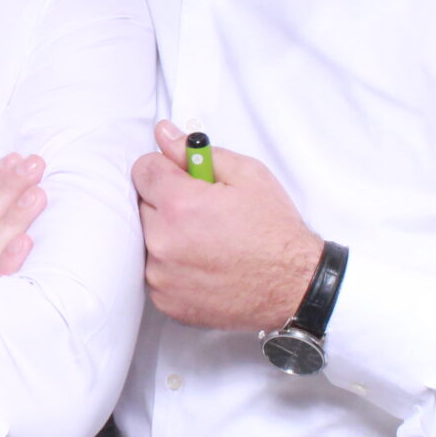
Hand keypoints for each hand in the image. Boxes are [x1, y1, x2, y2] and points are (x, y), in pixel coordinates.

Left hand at [132, 121, 322, 330]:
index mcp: (179, 205)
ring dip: (167, 235)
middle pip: (141, 205)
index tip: (184, 180)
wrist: (294, 287)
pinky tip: (203, 264)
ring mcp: (161, 276)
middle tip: (202, 213)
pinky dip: (171, 266)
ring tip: (205, 241)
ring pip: (146, 240)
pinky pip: (154, 271)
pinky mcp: (164, 301)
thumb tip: (164, 134)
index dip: (166, 170)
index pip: (142, 170)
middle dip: (166, 203)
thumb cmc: (275, 231)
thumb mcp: (247, 175)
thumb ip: (195, 153)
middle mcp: (163, 242)